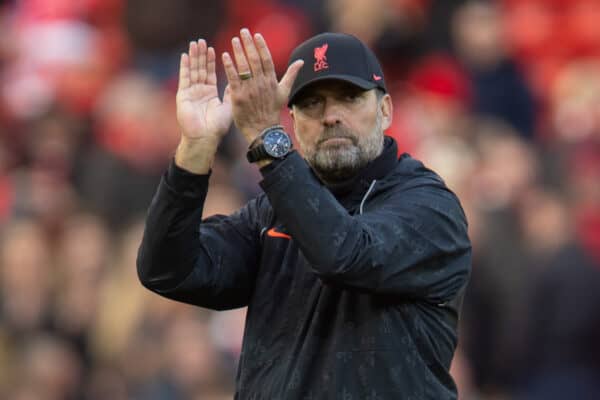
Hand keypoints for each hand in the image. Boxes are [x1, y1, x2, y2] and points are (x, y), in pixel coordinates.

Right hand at [177, 39, 231, 142]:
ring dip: (193, 57)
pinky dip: (184, 67)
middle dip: (201, 55)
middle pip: (200, 69)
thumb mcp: (228, 107)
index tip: (212, 48)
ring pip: (192, 71)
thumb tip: (236, 80)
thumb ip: (230, 93)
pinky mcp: (183, 95)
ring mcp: (190, 93)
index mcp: (210, 94)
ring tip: (195, 43)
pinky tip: (185, 55)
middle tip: (201, 40)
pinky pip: (184, 78)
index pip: (210, 73)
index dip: (211, 61)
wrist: (205, 138)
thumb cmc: (217, 127)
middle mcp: (199, 91)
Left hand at [222, 28, 303, 142]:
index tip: (256, 35)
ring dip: (238, 52)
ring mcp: (250, 90)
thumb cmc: (273, 111)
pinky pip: (233, 79)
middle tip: (243, 31)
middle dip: (248, 44)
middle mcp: (261, 84)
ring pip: (243, 67)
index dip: (261, 46)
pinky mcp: (238, 97)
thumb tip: (301, 61)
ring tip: (234, 40)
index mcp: (271, 81)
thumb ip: (291, 75)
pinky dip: (229, 67)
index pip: (266, 59)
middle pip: (254, 60)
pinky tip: (224, 56)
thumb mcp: (284, 92)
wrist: (263, 131)